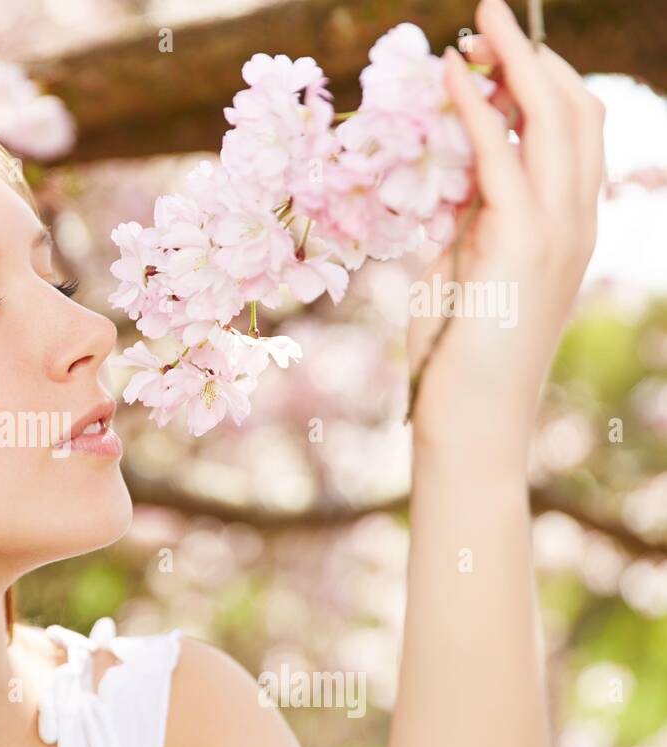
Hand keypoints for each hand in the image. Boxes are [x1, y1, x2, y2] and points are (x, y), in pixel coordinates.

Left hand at [406, 0, 604, 462]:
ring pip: (555, 119)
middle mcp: (575, 220)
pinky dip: (479, 108)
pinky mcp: (522, 245)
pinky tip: (453, 75)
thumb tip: (454, 180)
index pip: (570, 132)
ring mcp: (559, 231)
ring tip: (479, 21)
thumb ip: (469, 224)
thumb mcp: (464, 272)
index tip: (489, 50)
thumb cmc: (459, 359)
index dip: (536, 81)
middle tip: (489, 13)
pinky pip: (504, 157)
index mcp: (566, 226)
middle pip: (574, 109)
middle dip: (532, 53)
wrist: (472, 423)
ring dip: (514, 61)